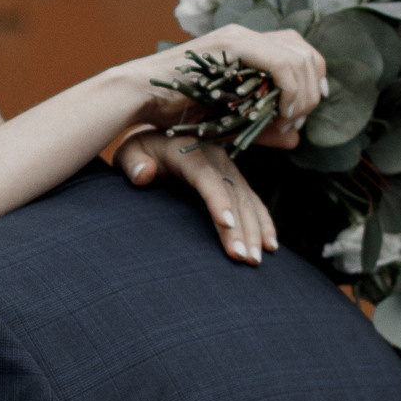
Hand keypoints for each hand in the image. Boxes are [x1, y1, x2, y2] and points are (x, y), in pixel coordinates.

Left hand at [113, 129, 276, 260]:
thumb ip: (133, 164)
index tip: (226, 224)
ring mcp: (228, 170)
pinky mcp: (235, 181)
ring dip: (254, 231)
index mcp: (189, 152)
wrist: (159, 140)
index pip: (206, 177)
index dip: (218, 200)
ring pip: (247, 202)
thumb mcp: (130, 153)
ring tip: (255, 259)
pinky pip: (254, 202)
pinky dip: (264, 223)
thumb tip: (144, 174)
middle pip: (232, 194)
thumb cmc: (141, 153)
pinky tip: (271, 245)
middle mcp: (215, 158)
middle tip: (244, 258)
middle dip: (241, 227)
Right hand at [139, 23, 326, 147]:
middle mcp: (246, 35)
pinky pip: (280, 63)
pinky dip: (289, 90)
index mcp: (247, 46)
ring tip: (286, 120)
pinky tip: (278, 112)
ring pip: (298, 57)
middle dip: (313, 88)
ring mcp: (238, 36)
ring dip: (302, 93)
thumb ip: (263, 126)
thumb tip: (296, 137)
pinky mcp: (231, 44)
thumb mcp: (230, 120)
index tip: (303, 110)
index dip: (313, 79)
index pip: (298, 50)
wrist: (141, 97)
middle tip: (296, 119)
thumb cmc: (178, 110)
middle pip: (305, 50)